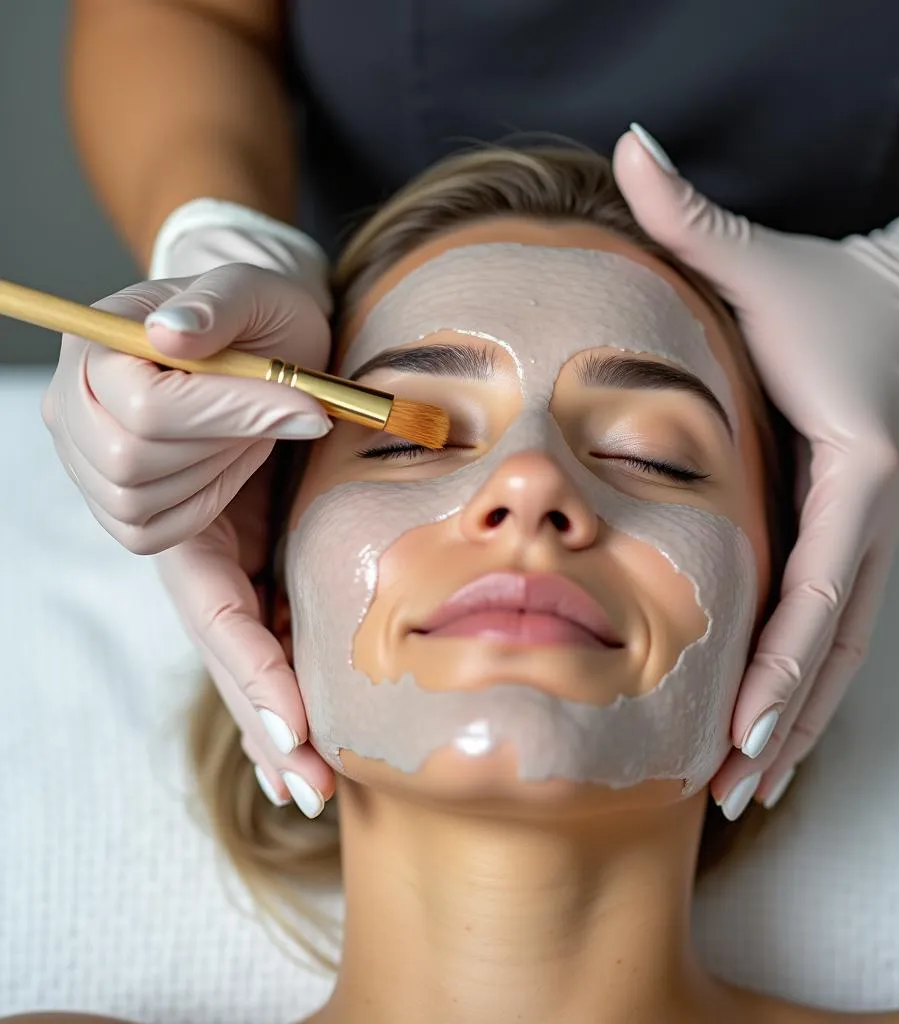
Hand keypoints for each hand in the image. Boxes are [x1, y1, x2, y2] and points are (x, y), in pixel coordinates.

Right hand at [42, 259, 336, 812]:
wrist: (267, 331)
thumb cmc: (256, 305)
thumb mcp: (246, 289)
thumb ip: (210, 304)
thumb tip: (167, 340)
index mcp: (110, 393)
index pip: (148, 436)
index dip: (225, 437)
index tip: (313, 456)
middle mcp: (118, 469)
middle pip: (165, 540)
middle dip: (255, 631)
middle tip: (312, 765)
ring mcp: (160, 520)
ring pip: (203, 608)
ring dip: (264, 672)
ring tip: (311, 775)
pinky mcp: (204, 551)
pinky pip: (220, 633)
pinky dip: (256, 703)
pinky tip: (291, 774)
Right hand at [43, 265, 330, 553]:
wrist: (256, 344)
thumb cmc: (253, 316)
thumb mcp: (252, 291)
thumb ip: (216, 305)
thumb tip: (172, 331)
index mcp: (92, 343)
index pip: (146, 408)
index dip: (232, 414)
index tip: (305, 406)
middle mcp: (68, 402)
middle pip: (133, 461)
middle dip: (223, 443)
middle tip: (275, 412)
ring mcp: (82, 457)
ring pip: (140, 502)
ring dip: (215, 473)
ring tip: (247, 430)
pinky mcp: (108, 501)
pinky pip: (148, 533)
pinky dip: (202, 505)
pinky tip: (227, 462)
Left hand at [614, 125, 898, 816]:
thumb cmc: (825, 300)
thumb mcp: (762, 262)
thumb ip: (693, 216)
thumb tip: (628, 144)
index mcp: (852, 465)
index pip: (824, 574)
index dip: (787, 652)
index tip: (745, 720)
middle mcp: (869, 521)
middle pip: (834, 642)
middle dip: (786, 720)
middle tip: (729, 791)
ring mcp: (868, 546)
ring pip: (837, 657)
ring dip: (793, 728)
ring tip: (741, 796)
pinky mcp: (853, 555)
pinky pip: (830, 639)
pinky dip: (801, 696)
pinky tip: (760, 741)